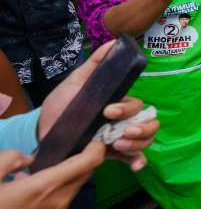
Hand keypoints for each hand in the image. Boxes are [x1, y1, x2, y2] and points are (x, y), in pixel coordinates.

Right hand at [0, 140, 104, 208]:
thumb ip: (10, 160)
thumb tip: (28, 158)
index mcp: (45, 187)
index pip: (89, 163)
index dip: (97, 146)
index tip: (94, 134)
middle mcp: (58, 201)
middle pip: (87, 172)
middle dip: (89, 155)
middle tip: (80, 139)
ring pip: (78, 184)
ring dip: (78, 169)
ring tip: (63, 154)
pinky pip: (67, 195)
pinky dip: (67, 182)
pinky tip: (49, 175)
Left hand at [39, 41, 158, 171]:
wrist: (43, 132)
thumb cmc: (61, 105)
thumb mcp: (75, 83)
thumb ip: (95, 65)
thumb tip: (113, 42)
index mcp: (117, 102)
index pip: (137, 104)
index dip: (127, 109)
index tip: (108, 111)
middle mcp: (123, 120)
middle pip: (149, 122)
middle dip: (141, 129)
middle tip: (122, 133)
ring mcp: (119, 137)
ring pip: (146, 140)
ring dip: (138, 144)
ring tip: (117, 146)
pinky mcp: (112, 154)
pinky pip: (134, 158)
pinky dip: (138, 161)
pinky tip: (135, 166)